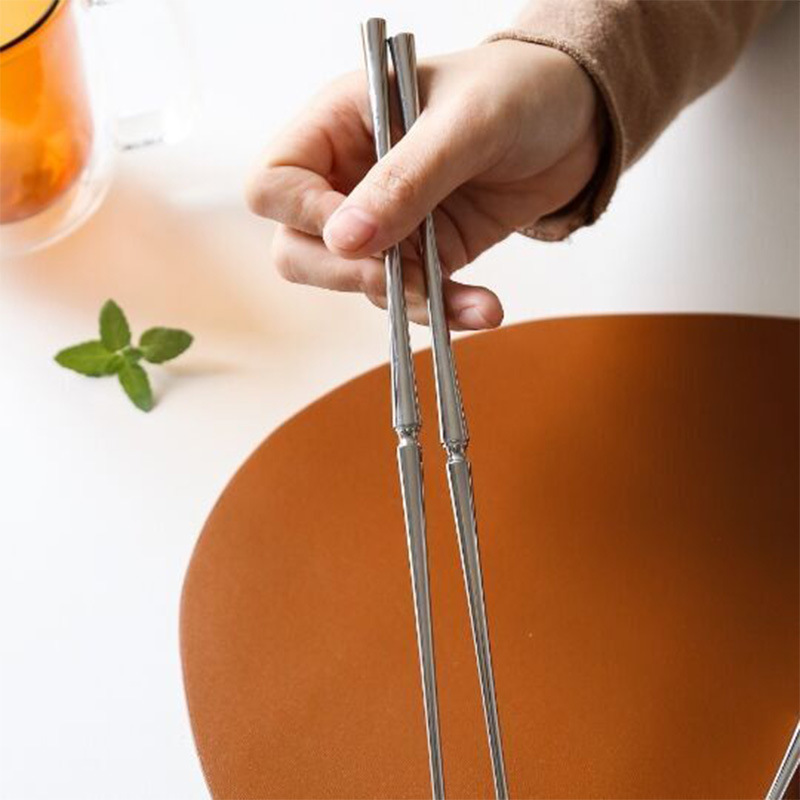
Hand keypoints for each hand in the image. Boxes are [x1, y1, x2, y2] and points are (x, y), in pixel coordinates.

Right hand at [247, 40, 603, 329]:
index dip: (303, 218)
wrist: (578, 121)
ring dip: (409, 300)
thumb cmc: (519, 90)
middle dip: (348, 274)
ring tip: (474, 302)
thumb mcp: (465, 124)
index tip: (355, 233)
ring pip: (357, 283)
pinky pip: (412, 296)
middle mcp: (351, 178)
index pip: (273, 184)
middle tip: (401, 273)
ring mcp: (386, 222)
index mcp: (338, 125)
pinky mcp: (423, 252)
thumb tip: (344, 241)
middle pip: (298, 248)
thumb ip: (405, 180)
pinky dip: (444, 309)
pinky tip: (482, 308)